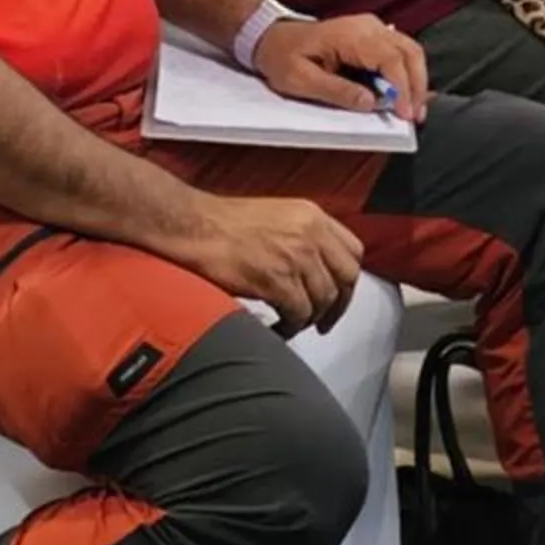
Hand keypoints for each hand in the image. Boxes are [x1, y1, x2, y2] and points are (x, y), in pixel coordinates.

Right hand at [175, 198, 362, 337]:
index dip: (348, 279)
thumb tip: (315, 268)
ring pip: (324, 300)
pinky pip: (299, 314)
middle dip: (337, 305)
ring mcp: (297, 256)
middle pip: (347, 278)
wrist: (192, 225)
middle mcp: (311, 233)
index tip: (339, 295)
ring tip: (290, 323)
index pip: (353, 251)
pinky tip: (276, 328)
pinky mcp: (278, 279)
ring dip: (308, 318)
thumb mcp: (276, 217)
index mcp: (312, 215)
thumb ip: (302, 237)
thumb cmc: (222, 224)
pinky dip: (290, 328)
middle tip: (323, 322)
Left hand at [256, 10, 428, 124]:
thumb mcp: (300, 80)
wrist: (272, 37)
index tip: (405, 113)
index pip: (390, 59)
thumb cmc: (282, 57)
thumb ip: (337, 91)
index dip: (402, 88)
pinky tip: (405, 94)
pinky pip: (400, 51)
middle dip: (418, 85)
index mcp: (350, 35)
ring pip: (409, 50)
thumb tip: (371, 102)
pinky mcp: (372, 35)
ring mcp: (372, 28)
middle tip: (416, 116)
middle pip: (408, 52)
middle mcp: (367, 26)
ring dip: (416, 80)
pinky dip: (408, 73)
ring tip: (413, 109)